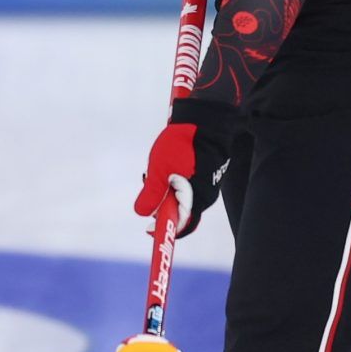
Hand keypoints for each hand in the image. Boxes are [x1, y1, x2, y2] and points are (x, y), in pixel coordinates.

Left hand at [132, 98, 235, 237]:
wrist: (204, 120)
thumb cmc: (182, 145)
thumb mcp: (159, 170)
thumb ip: (152, 193)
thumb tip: (143, 213)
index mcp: (195, 198)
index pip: (183, 225)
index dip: (167, 231)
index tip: (149, 229)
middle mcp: (205, 195)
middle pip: (181, 212)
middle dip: (162, 206)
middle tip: (148, 190)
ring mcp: (207, 184)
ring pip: (182, 198)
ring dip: (166, 191)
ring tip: (154, 172)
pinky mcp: (205, 175)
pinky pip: (187, 187)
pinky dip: (173, 183)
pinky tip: (164, 167)